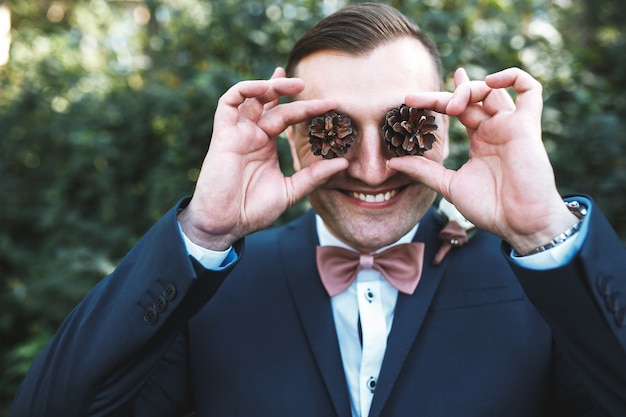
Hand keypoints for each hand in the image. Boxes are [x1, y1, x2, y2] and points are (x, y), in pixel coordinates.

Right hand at [178, 68, 347, 249]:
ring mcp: (237, 133)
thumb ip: (314, 176)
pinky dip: (245, 90)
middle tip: (312, 86)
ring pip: (252, 97)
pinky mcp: (222, 135)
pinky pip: (228, 102)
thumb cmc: (253, 211)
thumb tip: (344, 164)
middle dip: (290, 91)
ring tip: (295, 84)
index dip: (307, 108)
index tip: (332, 105)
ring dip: (271, 85)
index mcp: (266, 145)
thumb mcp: (291, 192)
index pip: (287, 117)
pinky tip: (264, 87)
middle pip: (271, 102)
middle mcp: (252, 135)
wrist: (225, 225)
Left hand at [390, 67, 577, 253]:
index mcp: (480, 140)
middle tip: (418, 100)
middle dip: (445, 93)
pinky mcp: (528, 126)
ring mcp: (512, 126)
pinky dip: (513, 76)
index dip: (434, 101)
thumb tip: (392, 163)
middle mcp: (495, 129)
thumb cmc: (490, 208)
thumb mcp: (448, 186)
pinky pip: (530, 89)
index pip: (457, 109)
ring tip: (451, 106)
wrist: (519, 224)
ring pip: (493, 90)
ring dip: (469, 89)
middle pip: (471, 97)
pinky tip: (491, 81)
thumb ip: (423, 171)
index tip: (408, 101)